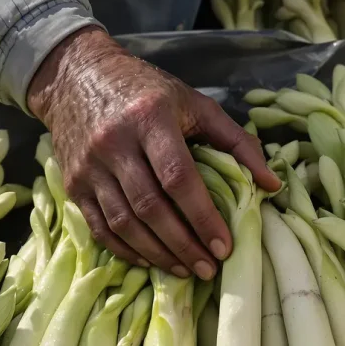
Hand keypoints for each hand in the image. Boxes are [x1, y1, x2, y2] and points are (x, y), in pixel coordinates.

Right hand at [27, 27, 280, 279]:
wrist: (75, 75)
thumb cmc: (146, 90)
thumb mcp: (195, 104)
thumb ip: (236, 142)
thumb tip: (272, 185)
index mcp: (150, 118)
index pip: (178, 178)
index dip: (203, 217)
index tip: (224, 245)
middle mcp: (115, 143)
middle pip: (151, 208)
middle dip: (184, 245)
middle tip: (209, 268)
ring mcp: (89, 166)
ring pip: (125, 223)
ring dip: (158, 254)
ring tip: (186, 270)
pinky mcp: (73, 184)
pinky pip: (101, 228)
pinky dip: (127, 250)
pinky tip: (152, 260)